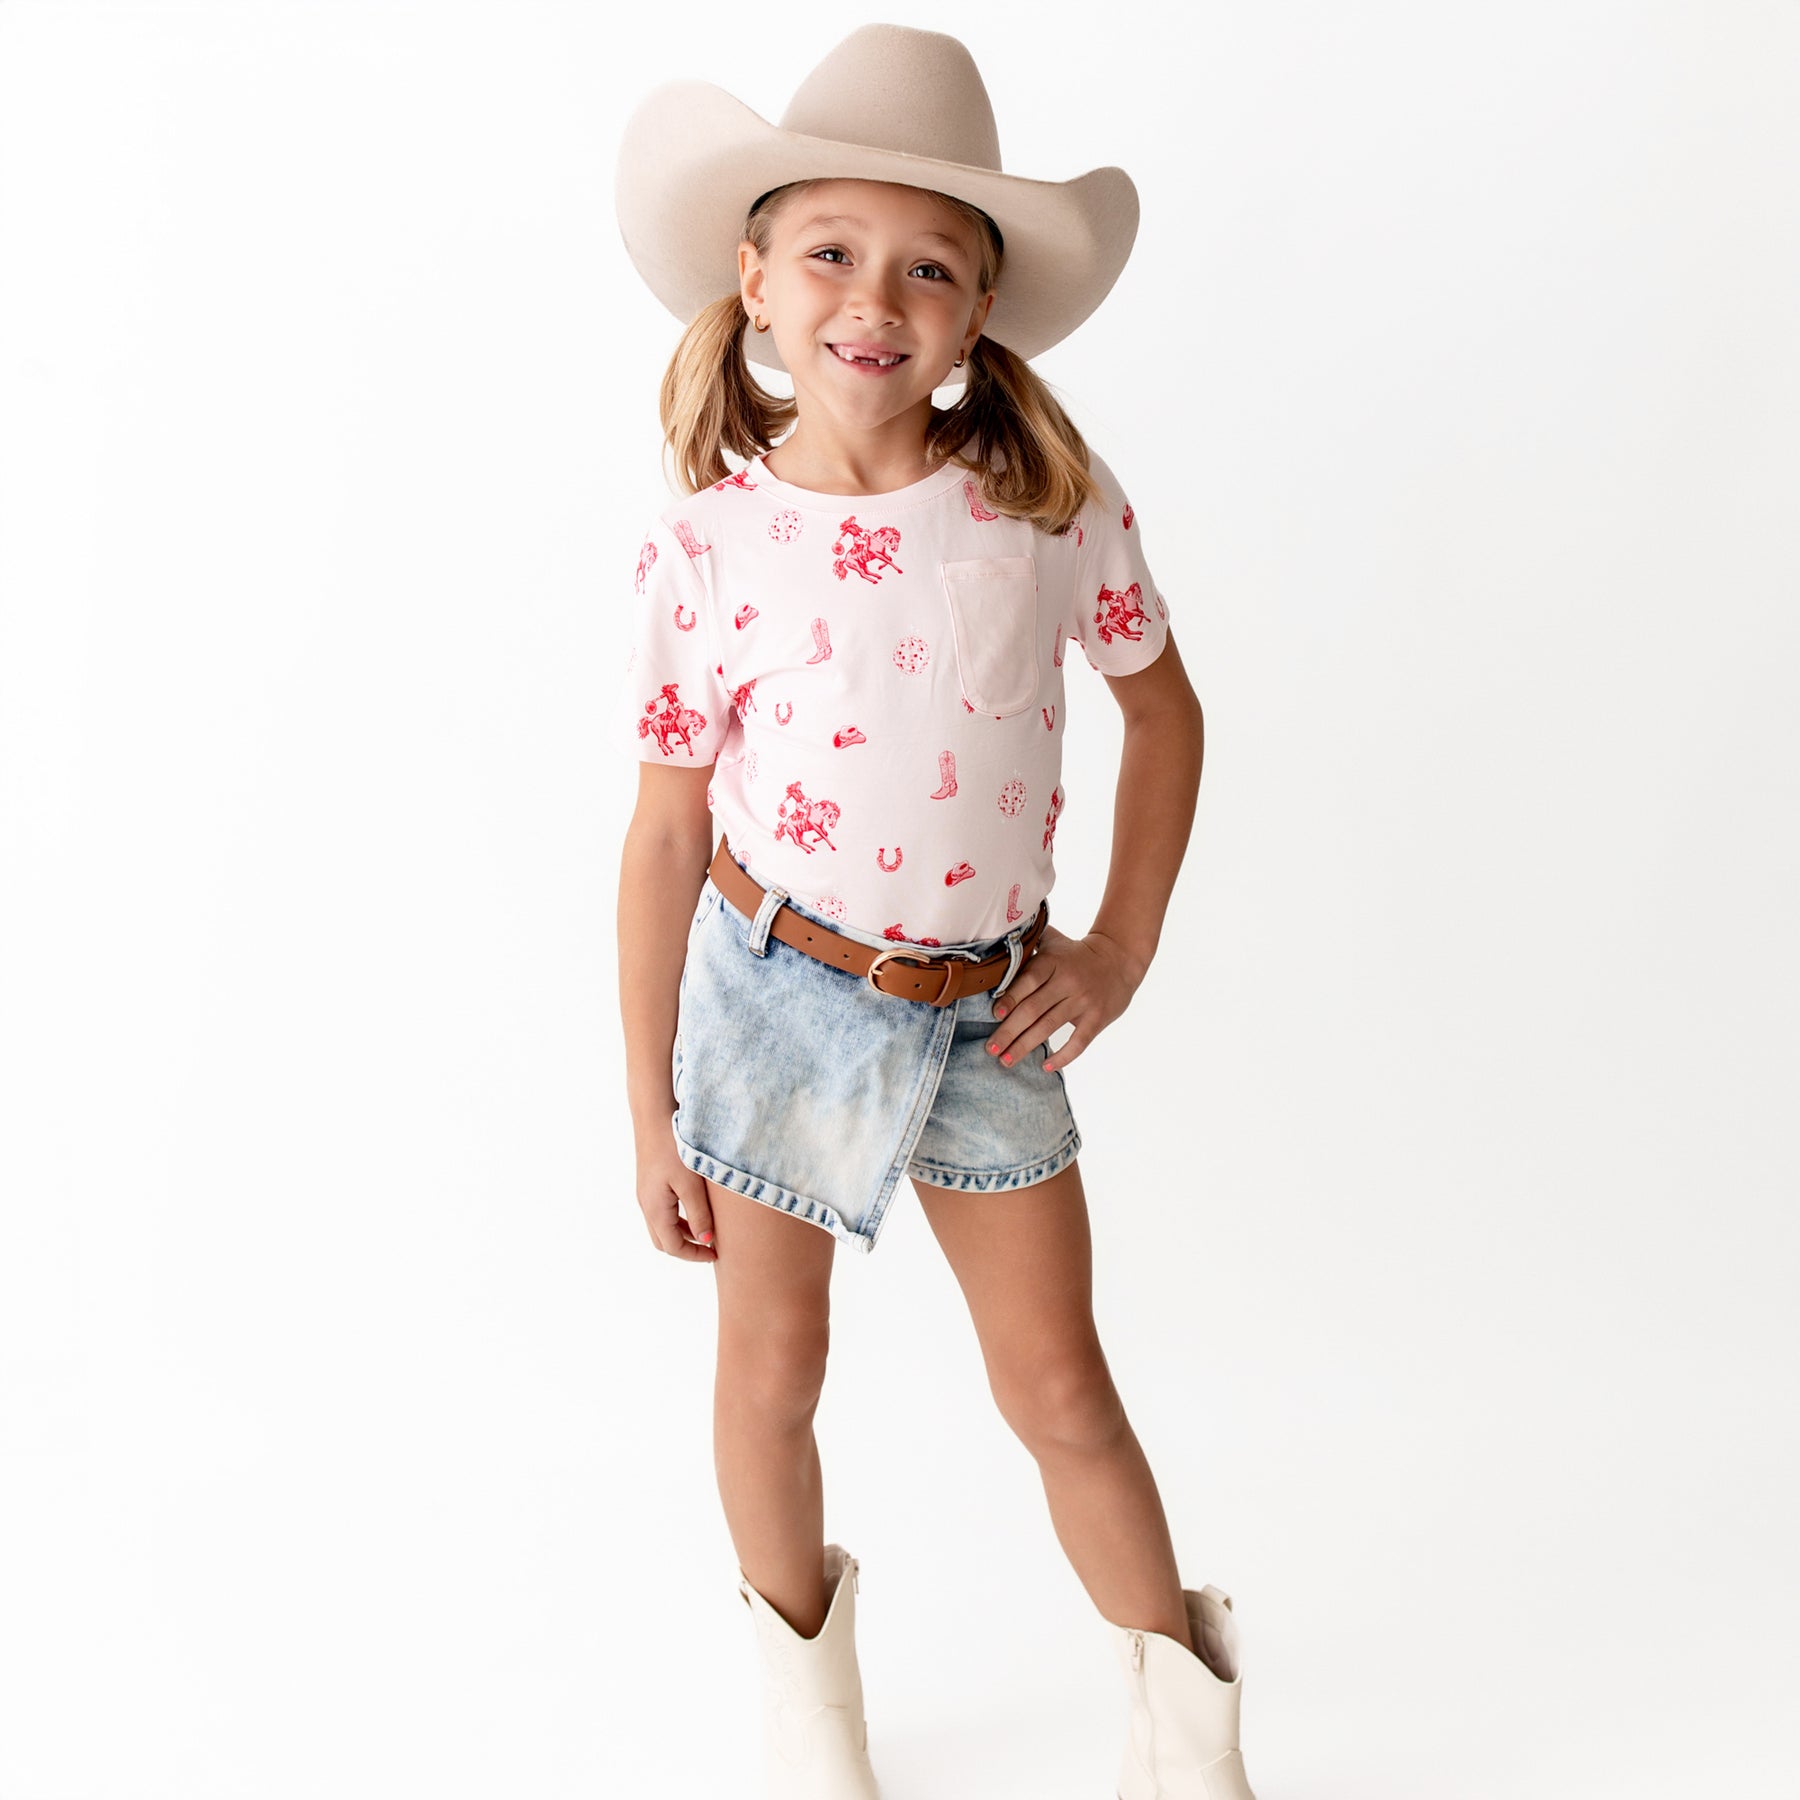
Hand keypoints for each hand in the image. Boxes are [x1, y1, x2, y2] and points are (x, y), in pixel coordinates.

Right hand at [634, 1131, 718, 1261]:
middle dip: (687, 1249)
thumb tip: (706, 1241)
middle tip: (711, 1247)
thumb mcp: (691, 1184)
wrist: (654, 1117)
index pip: (673, 1247)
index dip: (695, 1255)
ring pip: (662, 1227)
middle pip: (663, 1242)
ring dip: (683, 1234)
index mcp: (654, 1209)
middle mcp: (645, 1206)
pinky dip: (678, 1219)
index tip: (716, 1254)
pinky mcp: (649, 1184)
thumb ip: (699, 1214)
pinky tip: (695, 1210)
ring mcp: (645, 1195)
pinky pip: (662, 1212)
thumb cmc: (674, 1148)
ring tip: (707, 1230)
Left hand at [985, 924, 1143, 1074]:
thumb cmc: (1076, 954)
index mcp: (1053, 962)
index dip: (1011, 997)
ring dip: (1025, 1046)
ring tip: (1006, 1060)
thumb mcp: (1054, 941)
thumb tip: (996, 944)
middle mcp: (1067, 982)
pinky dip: (1063, 1056)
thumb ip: (1029, 942)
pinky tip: (1046, 1066)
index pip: (1029, 980)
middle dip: (1009, 1031)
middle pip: (1033, 1009)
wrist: (1119, 959)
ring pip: (1049, 1027)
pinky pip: (1078, 1041)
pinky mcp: (1097, 1018)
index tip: (994, 1014)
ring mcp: (1083, 1001)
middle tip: (991, 1048)